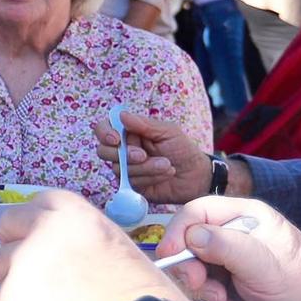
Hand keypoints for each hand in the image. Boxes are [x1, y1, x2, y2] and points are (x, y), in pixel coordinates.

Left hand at [0, 189, 190, 300]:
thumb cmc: (141, 298)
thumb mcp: (117, 248)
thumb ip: (81, 240)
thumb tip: (61, 251)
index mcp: (76, 214)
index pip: (41, 202)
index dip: (36, 220)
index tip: (35, 233)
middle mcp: (46, 228)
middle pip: (9, 223)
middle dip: (15, 242)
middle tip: (29, 267)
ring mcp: (25, 259)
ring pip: (2, 263)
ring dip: (16, 279)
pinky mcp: (13, 291)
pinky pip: (4, 297)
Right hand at [92, 111, 215, 202]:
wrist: (196, 175)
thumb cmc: (183, 149)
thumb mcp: (168, 132)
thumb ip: (144, 124)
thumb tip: (121, 115)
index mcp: (129, 133)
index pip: (103, 129)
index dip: (105, 133)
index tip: (116, 140)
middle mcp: (123, 150)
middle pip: (104, 151)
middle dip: (125, 155)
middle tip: (144, 155)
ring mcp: (126, 169)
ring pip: (119, 169)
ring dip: (145, 167)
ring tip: (167, 165)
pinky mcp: (131, 185)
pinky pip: (130, 182)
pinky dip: (149, 178)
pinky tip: (164, 175)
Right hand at [160, 197, 300, 300]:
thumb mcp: (264, 265)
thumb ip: (227, 247)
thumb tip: (190, 237)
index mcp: (245, 216)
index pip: (198, 212)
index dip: (179, 231)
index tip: (170, 256)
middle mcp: (234, 231)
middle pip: (189, 238)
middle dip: (190, 263)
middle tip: (199, 283)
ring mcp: (230, 255)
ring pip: (193, 262)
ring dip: (200, 283)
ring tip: (222, 297)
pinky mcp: (228, 277)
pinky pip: (203, 281)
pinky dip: (209, 294)